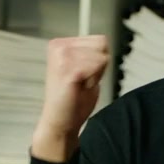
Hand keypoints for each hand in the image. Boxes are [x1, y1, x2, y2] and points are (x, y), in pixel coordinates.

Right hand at [32, 35, 108, 162]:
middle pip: (102, 45)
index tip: (82, 75)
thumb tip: (105, 42)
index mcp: (60, 44)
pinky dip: (94, 80)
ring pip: (101, 57)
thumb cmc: (72, 99)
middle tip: (81, 82)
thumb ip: (91, 54)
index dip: (98, 61)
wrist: (59, 122)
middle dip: (98, 66)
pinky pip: (98, 66)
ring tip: (79, 86)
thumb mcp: (83, 68)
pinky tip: (80, 88)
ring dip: (95, 74)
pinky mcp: (68, 69)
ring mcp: (62, 56)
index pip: (99, 40)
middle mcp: (58, 46)